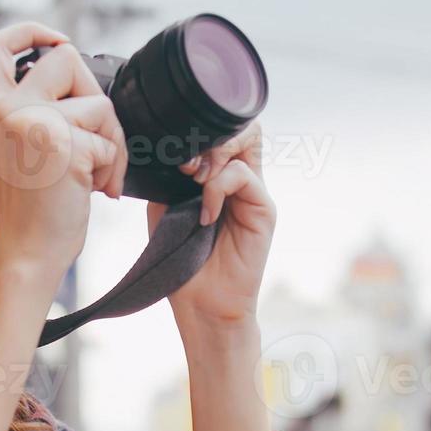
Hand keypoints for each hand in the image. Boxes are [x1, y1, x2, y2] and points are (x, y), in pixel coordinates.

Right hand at [0, 22, 128, 277]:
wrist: (29, 253)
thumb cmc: (33, 208)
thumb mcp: (17, 147)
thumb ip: (33, 109)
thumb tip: (72, 73)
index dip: (30, 31)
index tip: (57, 42)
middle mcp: (5, 109)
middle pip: (65, 59)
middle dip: (93, 95)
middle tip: (93, 138)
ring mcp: (33, 123)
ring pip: (99, 103)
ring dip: (111, 142)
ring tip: (93, 175)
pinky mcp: (64, 144)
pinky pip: (110, 141)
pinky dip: (114, 167)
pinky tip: (95, 189)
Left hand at [152, 121, 274, 326]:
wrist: (201, 303)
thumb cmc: (181, 261)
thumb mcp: (165, 208)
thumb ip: (171, 176)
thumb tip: (167, 145)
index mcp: (220, 177)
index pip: (224, 131)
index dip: (199, 131)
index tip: (173, 156)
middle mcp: (242, 181)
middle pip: (243, 127)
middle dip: (211, 136)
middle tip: (186, 166)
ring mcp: (255, 194)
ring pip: (247, 141)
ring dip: (214, 157)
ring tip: (194, 184)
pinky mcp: (264, 210)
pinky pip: (243, 176)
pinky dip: (217, 189)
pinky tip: (205, 215)